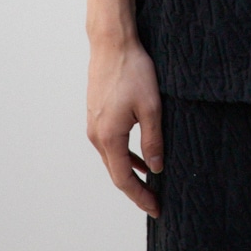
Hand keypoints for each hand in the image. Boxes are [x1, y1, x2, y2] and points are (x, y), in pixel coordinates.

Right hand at [86, 36, 163, 216]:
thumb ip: (153, 140)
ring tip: (149, 183)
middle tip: (154, 201)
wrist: (112, 43)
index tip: (156, 208)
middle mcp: (96, 135)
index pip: (124, 179)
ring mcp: (94, 124)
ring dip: (130, 172)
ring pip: (112, 158)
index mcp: (108, 137)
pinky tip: (139, 156)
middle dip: (135, 189)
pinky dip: (124, 155)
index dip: (140, 196)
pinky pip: (110, 144)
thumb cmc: (133, 70)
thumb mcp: (151, 106)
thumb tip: (156, 169)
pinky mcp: (96, 114)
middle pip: (115, 172)